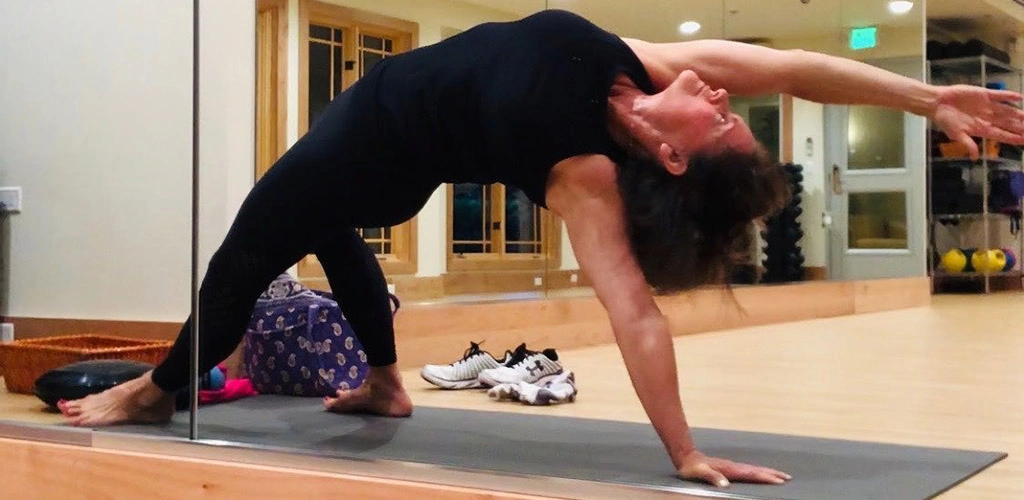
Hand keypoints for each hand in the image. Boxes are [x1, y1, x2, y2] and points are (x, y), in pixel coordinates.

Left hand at [676, 449, 790, 487]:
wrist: (687, 456)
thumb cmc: (692, 467)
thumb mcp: (699, 472)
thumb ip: (712, 477)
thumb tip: (725, 484)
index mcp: (730, 469)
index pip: (751, 474)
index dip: (765, 477)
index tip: (778, 480)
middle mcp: (734, 466)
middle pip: (757, 470)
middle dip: (772, 474)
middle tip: (787, 477)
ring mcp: (733, 466)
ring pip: (754, 469)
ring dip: (768, 472)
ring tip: (780, 475)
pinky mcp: (730, 467)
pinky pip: (749, 470)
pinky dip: (759, 472)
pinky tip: (761, 474)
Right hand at [931, 84, 1023, 159]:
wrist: (937, 103)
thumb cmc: (944, 120)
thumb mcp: (955, 135)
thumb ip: (967, 144)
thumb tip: (974, 157)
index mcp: (981, 129)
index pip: (1001, 135)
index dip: (1013, 138)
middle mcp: (987, 118)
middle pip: (1007, 123)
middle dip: (1020, 127)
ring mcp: (987, 106)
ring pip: (1007, 110)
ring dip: (1018, 113)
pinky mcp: (984, 94)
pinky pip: (999, 95)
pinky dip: (1009, 96)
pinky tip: (1019, 97)